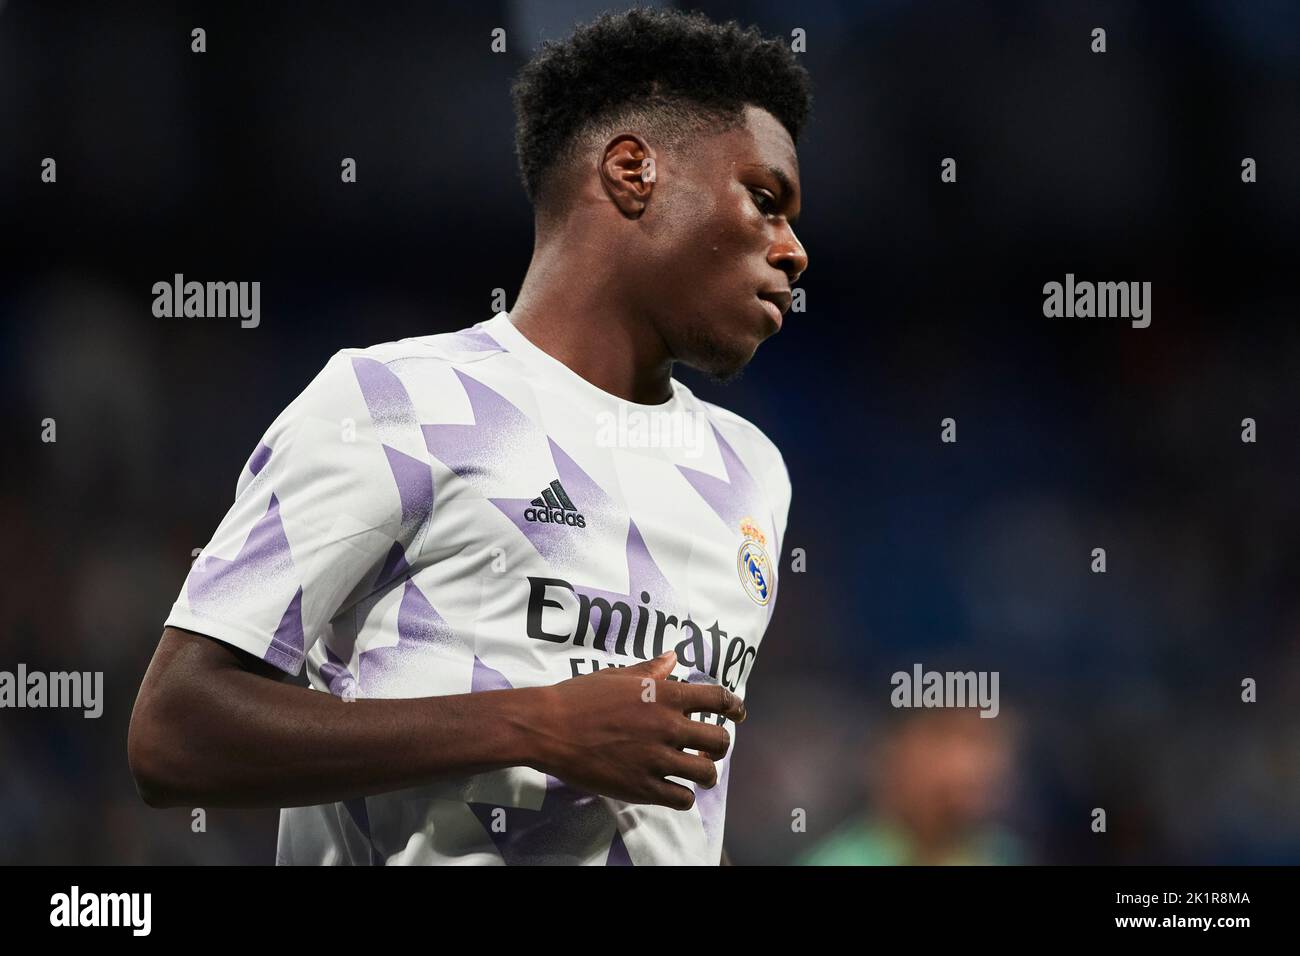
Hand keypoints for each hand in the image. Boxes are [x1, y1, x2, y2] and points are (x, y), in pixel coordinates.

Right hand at [528, 651, 745, 809]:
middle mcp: (668, 726)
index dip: (735, 707)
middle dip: (720, 745)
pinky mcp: (642, 787)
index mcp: (664, 695)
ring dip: (706, 774)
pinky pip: (682, 799)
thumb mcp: (618, 676)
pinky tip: (676, 791)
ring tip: (698, 774)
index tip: (738, 714)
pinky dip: (685, 797)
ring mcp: (657, 759)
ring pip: (706, 773)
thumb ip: (651, 670)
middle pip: (719, 740)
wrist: (548, 728)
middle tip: (709, 748)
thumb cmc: (579, 697)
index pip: (718, 699)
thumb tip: (672, 658)